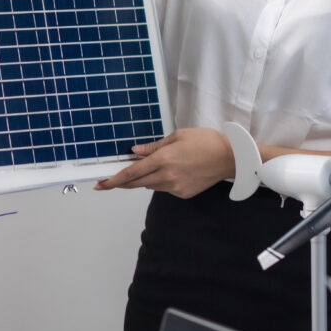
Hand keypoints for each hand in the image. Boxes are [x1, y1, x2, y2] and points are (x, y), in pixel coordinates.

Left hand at [93, 128, 234, 198]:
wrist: (230, 157)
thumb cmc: (206, 141)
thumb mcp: (178, 136)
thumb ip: (154, 147)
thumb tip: (135, 152)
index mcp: (163, 160)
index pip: (131, 173)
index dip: (113, 180)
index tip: (100, 184)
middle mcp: (166, 177)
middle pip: (135, 183)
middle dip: (120, 183)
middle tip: (107, 182)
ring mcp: (175, 188)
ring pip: (150, 185)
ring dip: (145, 178)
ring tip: (155, 166)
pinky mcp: (183, 194)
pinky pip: (165, 188)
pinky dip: (162, 181)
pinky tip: (175, 171)